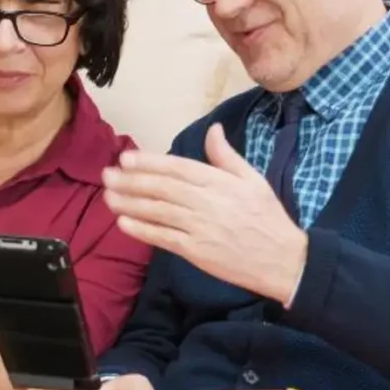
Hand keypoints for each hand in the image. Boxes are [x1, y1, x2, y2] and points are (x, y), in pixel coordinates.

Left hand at [103, 123, 308, 304]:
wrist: (282, 259)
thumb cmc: (267, 217)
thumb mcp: (253, 179)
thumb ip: (226, 156)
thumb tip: (212, 129)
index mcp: (219, 182)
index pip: (177, 168)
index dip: (149, 162)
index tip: (126, 158)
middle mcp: (206, 202)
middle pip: (161, 188)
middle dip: (131, 181)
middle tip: (107, 174)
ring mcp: (199, 228)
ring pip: (157, 212)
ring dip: (130, 203)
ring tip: (108, 196)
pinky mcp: (196, 252)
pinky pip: (163, 238)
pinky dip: (142, 230)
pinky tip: (123, 223)